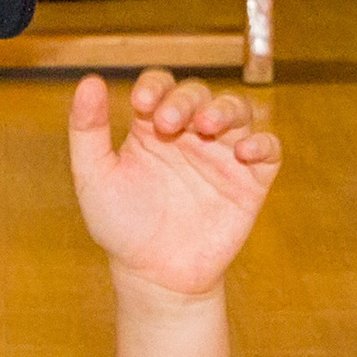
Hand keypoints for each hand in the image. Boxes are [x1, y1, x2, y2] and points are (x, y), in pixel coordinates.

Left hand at [67, 71, 277, 300]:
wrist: (155, 276)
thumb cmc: (122, 226)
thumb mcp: (95, 177)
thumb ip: (87, 131)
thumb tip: (89, 81)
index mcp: (152, 127)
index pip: (160, 87)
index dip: (155, 86)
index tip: (142, 103)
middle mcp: (189, 134)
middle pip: (198, 94)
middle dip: (186, 100)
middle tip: (170, 122)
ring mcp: (222, 154)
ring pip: (237, 111)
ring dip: (225, 109)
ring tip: (207, 126)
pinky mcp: (250, 180)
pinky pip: (269, 150)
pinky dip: (262, 143)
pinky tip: (243, 152)